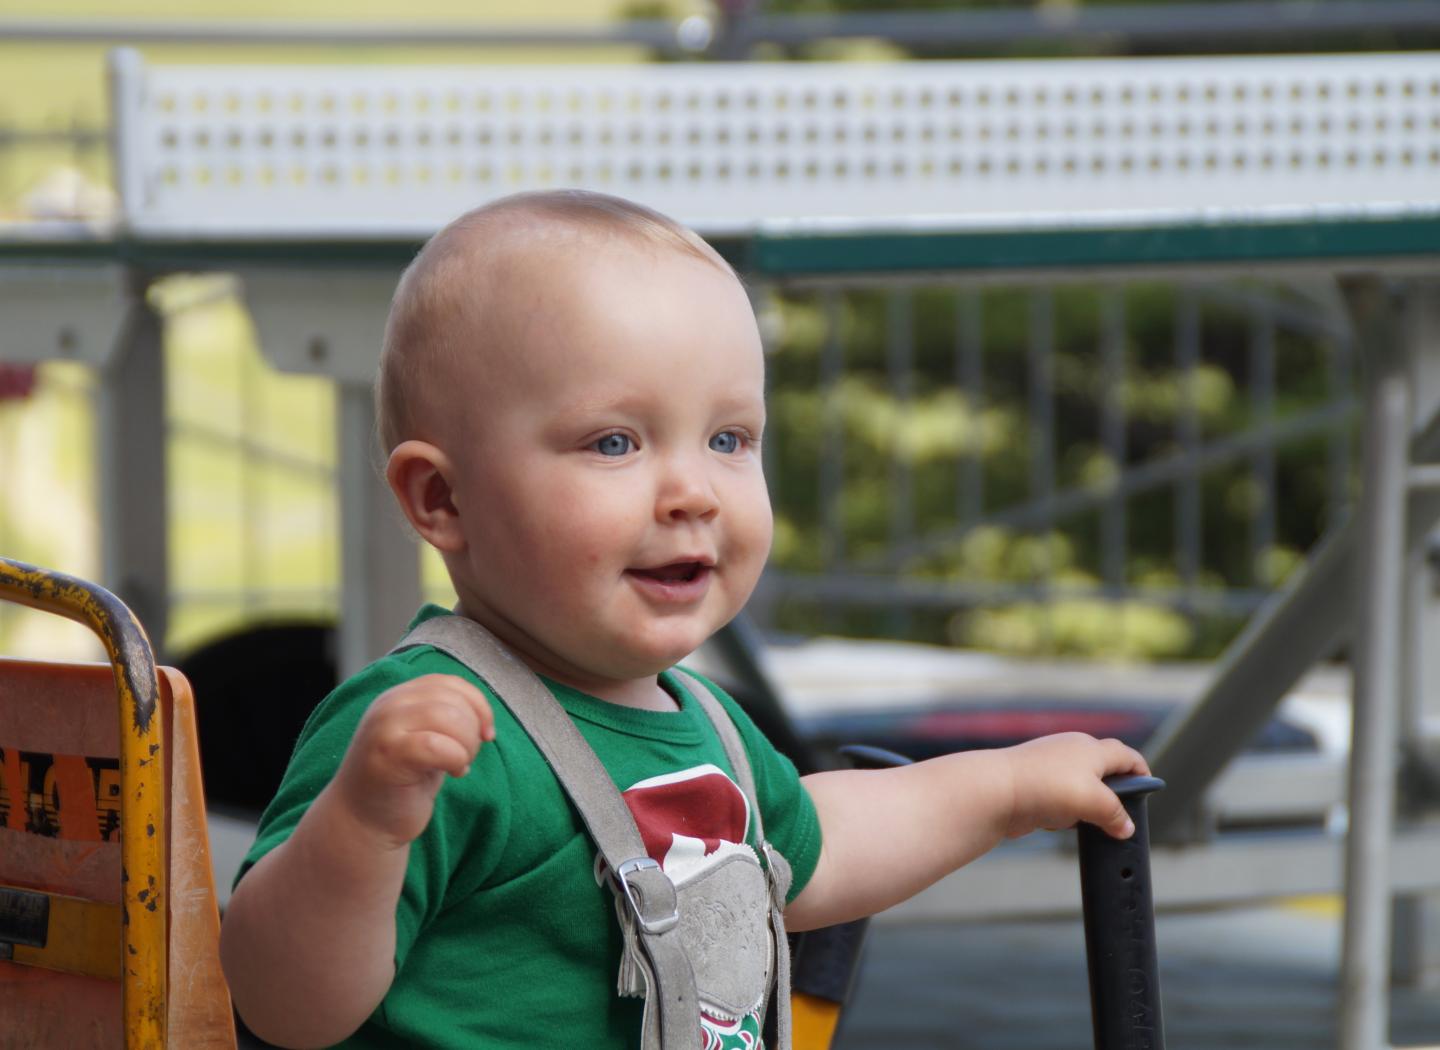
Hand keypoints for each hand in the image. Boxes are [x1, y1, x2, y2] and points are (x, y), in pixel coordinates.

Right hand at [330, 674, 495, 849]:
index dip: (478, 705)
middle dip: (473, 730)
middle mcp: (389, 705)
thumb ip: (446, 719)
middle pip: (453, 700)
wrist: (361, 822)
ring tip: (458, 765)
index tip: (487, 733)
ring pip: (448, 717)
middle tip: (466, 757)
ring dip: (467, 745)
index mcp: (399, 696)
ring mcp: (385, 727)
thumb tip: (484, 715)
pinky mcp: (388, 755)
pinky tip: (453, 773)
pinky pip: (437, 746)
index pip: (450, 682)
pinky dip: (456, 759)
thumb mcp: (425, 740)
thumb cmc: (400, 782)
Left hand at [1001, 733, 1148, 840]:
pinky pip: (1059, 800)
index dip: (1141, 771)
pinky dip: (1064, 813)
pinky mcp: (1035, 785)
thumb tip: (1125, 827)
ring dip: (1087, 807)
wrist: (997, 791)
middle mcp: (1072, 753)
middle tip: (1121, 816)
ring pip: (1080, 789)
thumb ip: (1116, 814)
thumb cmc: (1045, 786)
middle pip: (1103, 772)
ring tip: (1089, 824)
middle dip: (1114, 794)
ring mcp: (1051, 768)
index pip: (1126, 755)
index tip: (1148, 789)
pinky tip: (1059, 823)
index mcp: (1091, 748)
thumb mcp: (1094, 801)